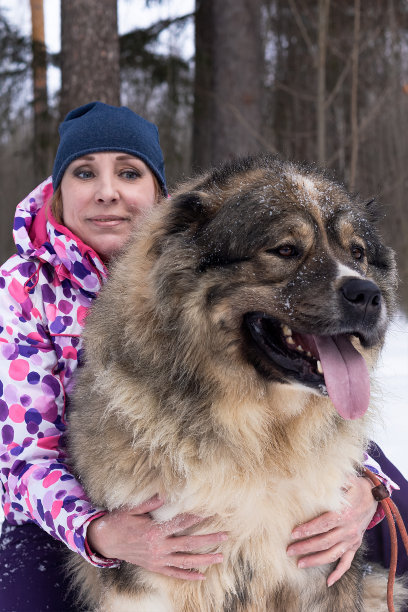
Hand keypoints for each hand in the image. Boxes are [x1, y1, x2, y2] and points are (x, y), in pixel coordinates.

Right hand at [87, 495, 227, 580]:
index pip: (181, 522)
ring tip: (221, 557)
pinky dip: (188, 576)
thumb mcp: (132, 508)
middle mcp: (159, 547)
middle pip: (189, 543)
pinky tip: (201, 576)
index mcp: (155, 530)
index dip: (197, 516)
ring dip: (204, 560)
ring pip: (186, 560)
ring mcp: (158, 559)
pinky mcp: (155, 566)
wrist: (105, 541)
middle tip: (226, 535)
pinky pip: (174, 573)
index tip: (212, 511)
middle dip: (209, 539)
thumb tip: (167, 493)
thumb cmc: (119, 521)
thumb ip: (150, 503)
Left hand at [286, 475, 376, 585]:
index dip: (308, 529)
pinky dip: (339, 572)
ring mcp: (352, 539)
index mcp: (343, 513)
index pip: (323, 524)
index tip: (293, 533)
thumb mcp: (345, 479)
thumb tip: (311, 475)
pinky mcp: (355, 544)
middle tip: (289, 550)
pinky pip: (347, 562)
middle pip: (324, 542)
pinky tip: (329, 581)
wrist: (373, 496)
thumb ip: (330, 481)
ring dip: (315, 560)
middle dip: (305, 547)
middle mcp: (348, 529)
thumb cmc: (354, 486)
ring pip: (332, 554)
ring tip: (299, 564)